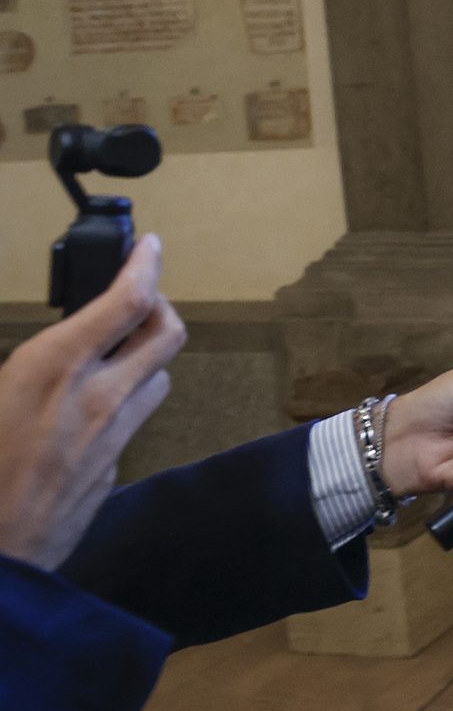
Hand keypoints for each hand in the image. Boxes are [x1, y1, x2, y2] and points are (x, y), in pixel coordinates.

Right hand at [0, 235, 186, 569]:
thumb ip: (27, 364)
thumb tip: (50, 350)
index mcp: (53, 367)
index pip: (127, 301)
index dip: (145, 265)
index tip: (150, 246)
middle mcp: (97, 395)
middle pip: (167, 331)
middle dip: (160, 306)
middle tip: (141, 298)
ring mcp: (114, 432)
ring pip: (159, 373)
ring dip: (145, 356)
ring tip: (116, 351)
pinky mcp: (117, 463)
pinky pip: (136, 418)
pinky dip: (125, 400)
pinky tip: (94, 405)